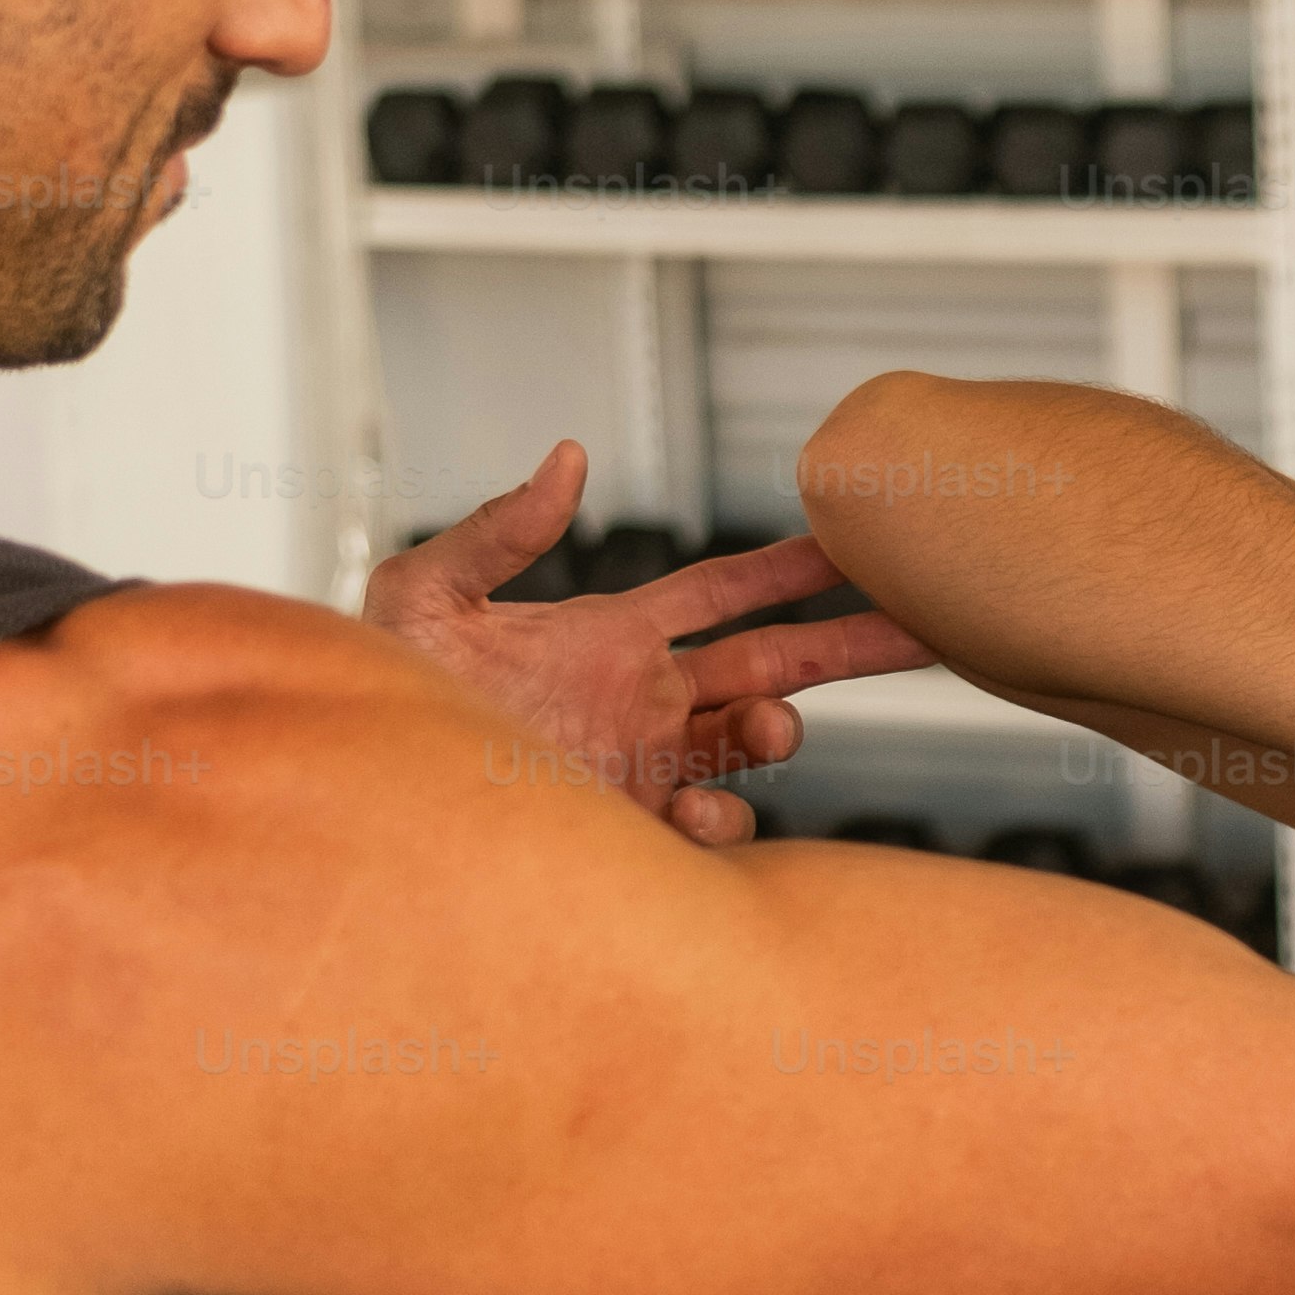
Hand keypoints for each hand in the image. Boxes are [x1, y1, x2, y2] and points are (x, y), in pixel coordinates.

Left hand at [361, 444, 929, 847]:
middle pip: (778, 664)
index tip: (858, 544)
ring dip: (780, 735)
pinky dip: (721, 824)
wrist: (365, 803)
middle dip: (854, 645)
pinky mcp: (633, 834)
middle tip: (929, 628)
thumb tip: (567, 459)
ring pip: (755, 749)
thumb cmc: (380, 696)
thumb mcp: (424, 597)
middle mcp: (645, 702)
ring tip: (769, 731)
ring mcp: (647, 771)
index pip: (724, 592)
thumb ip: (499, 532)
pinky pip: (710, 831)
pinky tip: (694, 817)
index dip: (791, 567)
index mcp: (611, 637)